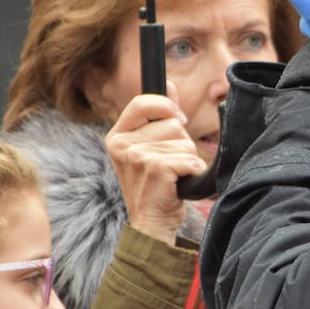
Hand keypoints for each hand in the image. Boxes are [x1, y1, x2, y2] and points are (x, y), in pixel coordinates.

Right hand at [104, 85, 206, 244]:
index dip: (166, 107)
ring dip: (187, 160)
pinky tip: (178, 185)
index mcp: (117, 136)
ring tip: (173, 176)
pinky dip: (193, 172)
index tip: (177, 122)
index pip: (143, 102)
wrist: (151, 224)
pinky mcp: (155, 168)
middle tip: (169, 165)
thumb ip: (160, 116)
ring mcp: (136, 156)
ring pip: (185, 142)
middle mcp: (122, 144)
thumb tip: (169, 84)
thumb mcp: (151, 147)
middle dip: (181, 143)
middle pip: (173, 123)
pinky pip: (190, 159)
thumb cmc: (155, 186)